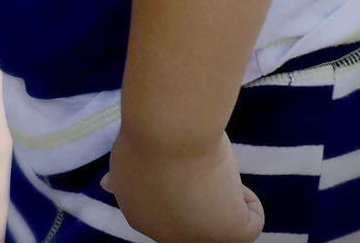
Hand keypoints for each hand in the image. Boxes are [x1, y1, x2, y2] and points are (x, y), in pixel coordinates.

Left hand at [102, 130, 262, 242]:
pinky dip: (249, 199)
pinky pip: (252, 221)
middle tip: (194, 164)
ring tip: (206, 166)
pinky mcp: (231, 236)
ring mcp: (199, 240)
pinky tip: (226, 175)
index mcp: (138, 215)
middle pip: (193, 215)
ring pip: (223, 218)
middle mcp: (166, 236)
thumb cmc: (146, 131)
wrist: (167, 128)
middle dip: (198, 192)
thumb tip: (107, 185)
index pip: (166, 207)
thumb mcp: (125, 157)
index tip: (174, 161)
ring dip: (222, 193)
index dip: (175, 181)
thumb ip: (122, 177)